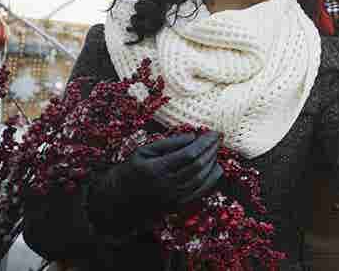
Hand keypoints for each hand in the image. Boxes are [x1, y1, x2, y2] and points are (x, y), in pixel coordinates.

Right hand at [88, 132, 223, 233]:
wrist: (119, 199)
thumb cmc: (132, 170)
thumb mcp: (143, 151)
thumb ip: (168, 143)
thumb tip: (192, 137)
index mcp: (157, 169)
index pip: (189, 154)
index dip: (204, 143)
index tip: (213, 133)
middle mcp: (167, 185)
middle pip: (198, 165)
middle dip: (211, 150)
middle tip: (218, 138)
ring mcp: (174, 197)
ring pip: (202, 178)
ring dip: (213, 162)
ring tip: (216, 149)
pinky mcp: (179, 205)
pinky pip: (202, 191)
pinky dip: (212, 178)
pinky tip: (216, 166)